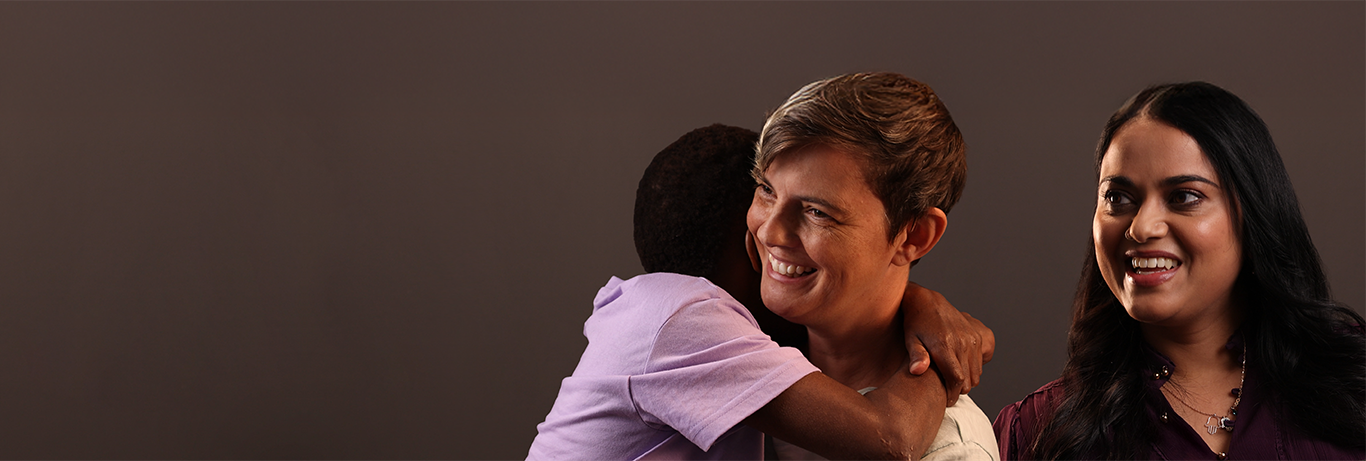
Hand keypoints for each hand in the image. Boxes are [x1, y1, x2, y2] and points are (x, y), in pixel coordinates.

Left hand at [900, 282, 994, 404]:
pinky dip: (974, 368)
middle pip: (968, 380)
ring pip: (976, 373)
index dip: (952, 394)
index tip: (946, 400)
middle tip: (946, 390)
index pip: (956, 380)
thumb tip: (917, 370)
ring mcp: (972, 338)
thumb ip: (916, 356)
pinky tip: (961, 366)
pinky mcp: (977, 335)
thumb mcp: (911, 340)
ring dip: (966, 380)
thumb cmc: (915, 324)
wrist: (927, 302)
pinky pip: (982, 361)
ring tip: (951, 379)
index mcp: (944, 346)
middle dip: (957, 390)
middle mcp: (961, 342)